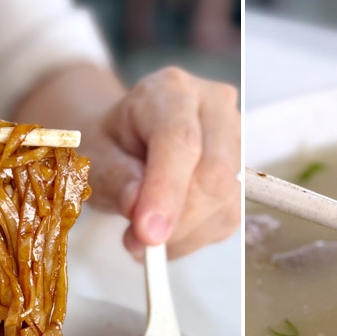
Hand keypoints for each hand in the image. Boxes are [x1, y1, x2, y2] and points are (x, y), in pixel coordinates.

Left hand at [81, 67, 240, 259]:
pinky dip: (194, 236)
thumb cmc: (110, 145)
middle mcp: (212, 107)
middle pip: (212, 174)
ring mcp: (234, 138)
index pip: (180, 141)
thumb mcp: (95, 158)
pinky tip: (168, 230)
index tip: (149, 233)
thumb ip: (116, 179)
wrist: (125, 141)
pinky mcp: (241, 173)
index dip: (167, 191)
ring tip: (143, 235)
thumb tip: (139, 207)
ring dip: (183, 233)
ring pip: (224, 201)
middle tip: (137, 244)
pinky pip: (227, 218)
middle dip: (176, 222)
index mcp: (170, 91)